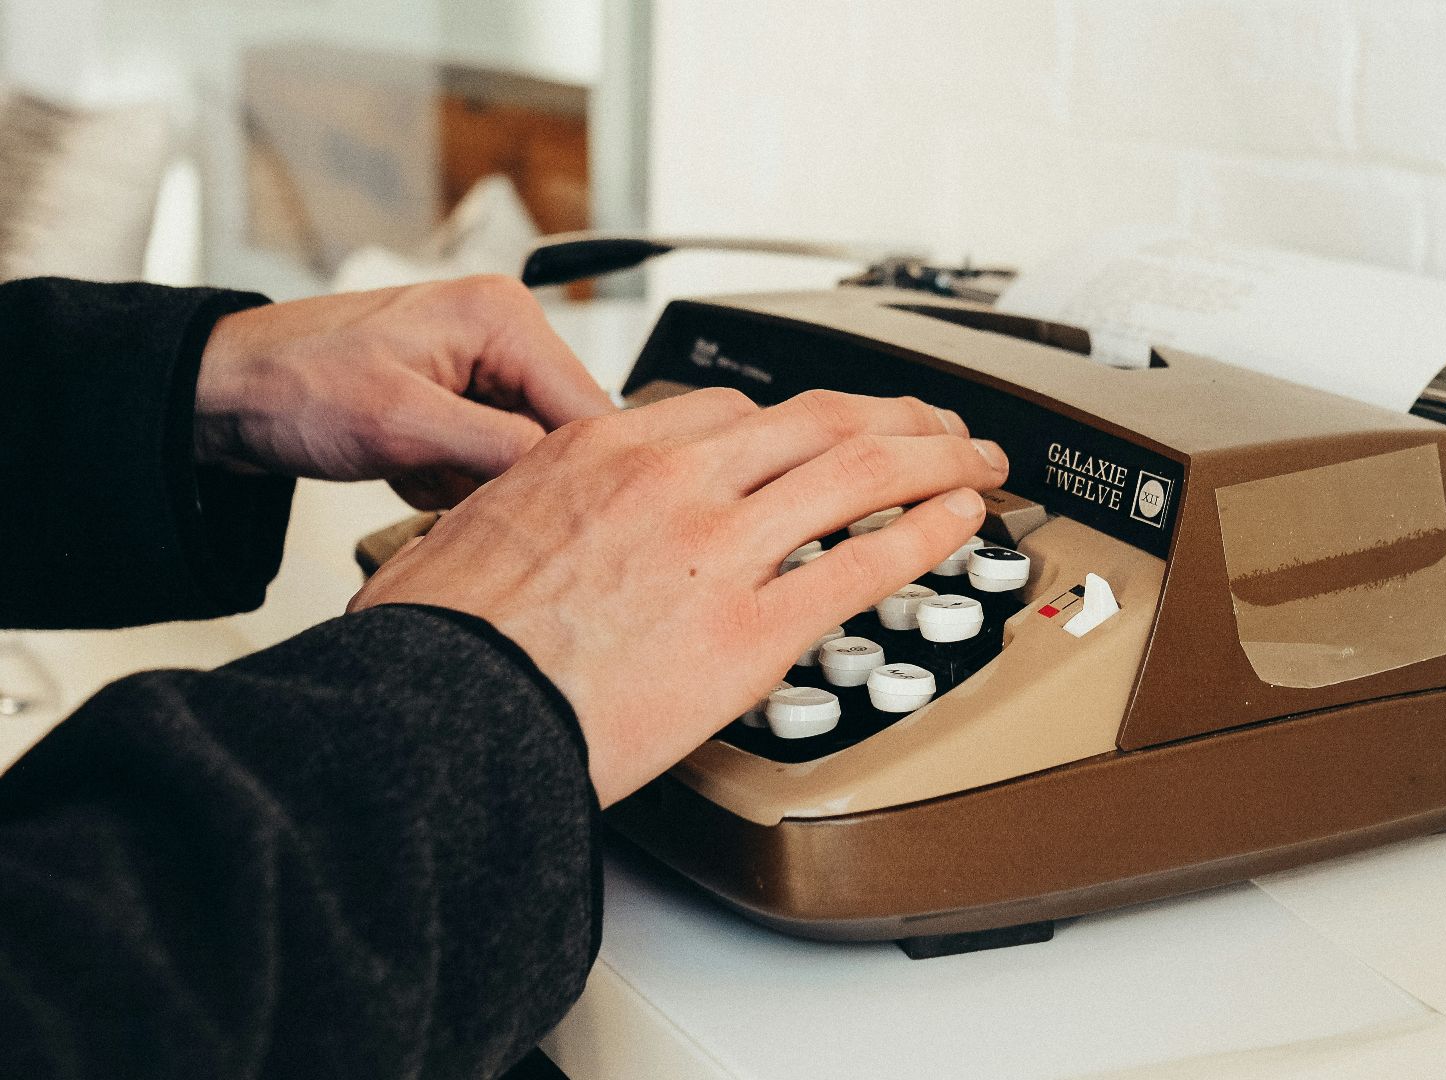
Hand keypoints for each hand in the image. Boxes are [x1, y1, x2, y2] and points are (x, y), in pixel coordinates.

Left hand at [195, 275, 614, 507]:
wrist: (220, 391)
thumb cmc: (292, 385)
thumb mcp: (402, 424)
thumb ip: (499, 449)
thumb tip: (571, 479)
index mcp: (503, 317)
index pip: (588, 406)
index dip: (581, 471)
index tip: (563, 523)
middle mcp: (503, 332)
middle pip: (561, 432)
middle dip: (515, 476)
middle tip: (453, 489)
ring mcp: (481, 367)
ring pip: (526, 454)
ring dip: (478, 482)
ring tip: (416, 473)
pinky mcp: (459, 399)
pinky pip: (490, 458)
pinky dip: (453, 479)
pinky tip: (408, 471)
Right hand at [349, 389, 1010, 805]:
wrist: (442, 718)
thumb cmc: (443, 646)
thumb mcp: (466, 535)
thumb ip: (526, 513)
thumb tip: (516, 530)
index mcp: (604, 449)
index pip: (734, 411)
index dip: (803, 423)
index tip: (827, 436)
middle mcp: (673, 479)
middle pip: (818, 421)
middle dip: (894, 416)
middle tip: (936, 425)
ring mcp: (720, 549)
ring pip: (859, 471)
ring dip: (934, 457)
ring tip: (975, 459)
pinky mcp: (752, 630)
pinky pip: (865, 564)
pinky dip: (927, 533)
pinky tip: (960, 523)